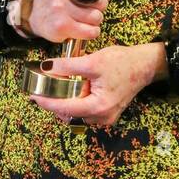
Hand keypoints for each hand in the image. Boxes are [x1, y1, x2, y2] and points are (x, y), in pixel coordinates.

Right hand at [23, 0, 111, 43]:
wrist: (34, 14)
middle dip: (100, 6)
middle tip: (88, 7)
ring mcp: (58, 7)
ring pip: (96, 17)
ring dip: (94, 20)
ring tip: (83, 18)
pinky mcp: (60, 26)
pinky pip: (90, 31)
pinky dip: (91, 32)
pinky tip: (83, 28)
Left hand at [29, 42, 164, 127]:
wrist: (145, 65)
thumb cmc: (124, 62)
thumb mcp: (93, 61)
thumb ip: (68, 66)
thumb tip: (46, 67)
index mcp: (98, 107)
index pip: (64, 108)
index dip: (46, 102)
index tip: (33, 95)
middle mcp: (101, 117)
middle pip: (69, 114)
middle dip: (55, 102)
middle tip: (43, 88)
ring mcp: (105, 117)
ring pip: (76, 114)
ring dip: (65, 102)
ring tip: (57, 87)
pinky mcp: (106, 112)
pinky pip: (84, 111)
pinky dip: (76, 101)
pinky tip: (74, 88)